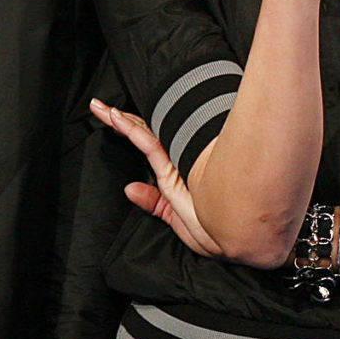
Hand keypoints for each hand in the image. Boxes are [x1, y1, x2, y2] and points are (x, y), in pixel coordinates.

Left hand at [90, 99, 223, 257]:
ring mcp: (180, 161)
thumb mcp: (179, 218)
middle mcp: (178, 162)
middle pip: (145, 136)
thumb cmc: (217, 229)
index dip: (132, 131)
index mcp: (177, 173)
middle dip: (122, 120)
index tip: (112, 116)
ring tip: (101, 109)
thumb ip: (155, 204)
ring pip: (146, 135)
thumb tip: (129, 189)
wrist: (241, 233)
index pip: (150, 147)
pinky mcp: (179, 167)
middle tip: (98, 105)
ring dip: (122, 121)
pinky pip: (150, 146)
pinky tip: (118, 120)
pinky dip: (133, 131)